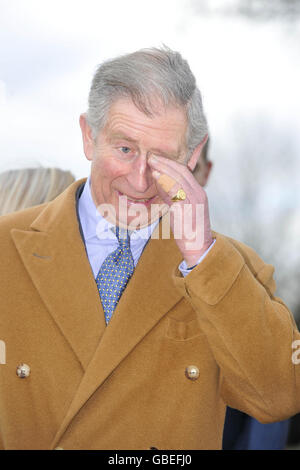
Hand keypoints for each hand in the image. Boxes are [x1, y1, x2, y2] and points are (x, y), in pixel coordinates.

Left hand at [148, 135, 212, 267]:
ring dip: (163, 168)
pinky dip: (165, 182)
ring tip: (151, 162)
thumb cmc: (188, 230)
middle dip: (165, 162)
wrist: (198, 248)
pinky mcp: (187, 209)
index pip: (185, 171)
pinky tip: (156, 177)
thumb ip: (172, 195)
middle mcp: (198, 194)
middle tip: (151, 156)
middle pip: (182, 171)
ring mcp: (194, 201)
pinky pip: (175, 191)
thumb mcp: (180, 209)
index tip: (157, 157)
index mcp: (198, 192)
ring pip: (179, 178)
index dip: (170, 162)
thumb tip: (159, 182)